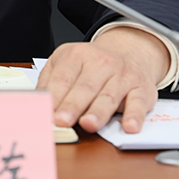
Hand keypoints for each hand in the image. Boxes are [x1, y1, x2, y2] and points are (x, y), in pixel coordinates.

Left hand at [36, 27, 169, 133]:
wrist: (130, 51)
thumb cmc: (92, 64)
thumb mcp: (65, 62)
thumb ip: (50, 81)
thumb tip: (37, 102)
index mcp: (77, 55)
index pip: (63, 77)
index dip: (54, 95)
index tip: (47, 111)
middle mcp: (101, 63)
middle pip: (85, 87)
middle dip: (73, 105)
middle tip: (62, 121)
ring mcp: (122, 76)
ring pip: (109, 96)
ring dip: (99, 112)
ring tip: (89, 124)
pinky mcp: (141, 89)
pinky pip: (139, 103)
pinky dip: (135, 115)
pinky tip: (129, 127)